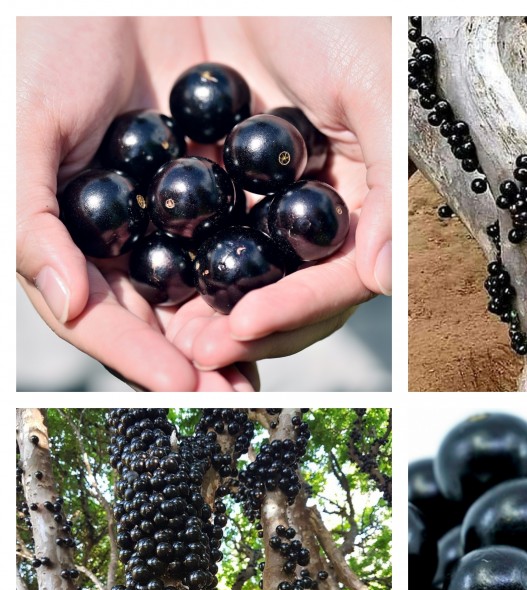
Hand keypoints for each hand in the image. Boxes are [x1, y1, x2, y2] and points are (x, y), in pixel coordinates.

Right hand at [16, 18, 257, 390]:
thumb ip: (31, 220)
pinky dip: (269, 276)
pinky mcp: (234, 190)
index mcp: (83, 241)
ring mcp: (185, 220)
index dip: (142, 357)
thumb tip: (66, 302)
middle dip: (201, 361)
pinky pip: (253, 242)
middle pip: (168, 320)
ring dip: (240, 332)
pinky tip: (287, 302)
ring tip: (263, 364)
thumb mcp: (26, 126)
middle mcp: (135, 241)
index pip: (110, 318)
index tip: (183, 385)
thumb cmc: (53, 45)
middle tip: (234, 392)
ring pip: (212, 293)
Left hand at [167, 17, 390, 371]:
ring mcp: (270, 209)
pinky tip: (160, 292)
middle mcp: (319, 216)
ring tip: (176, 342)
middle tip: (201, 353)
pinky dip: (187, 272)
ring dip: (214, 316)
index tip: (245, 326)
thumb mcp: (371, 87)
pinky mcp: (225, 192)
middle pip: (293, 296)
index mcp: (362, 201)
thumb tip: (385, 278)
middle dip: (249, 329)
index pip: (337, 277)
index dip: (294, 307)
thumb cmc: (332, 13)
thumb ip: (387, 184)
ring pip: (250, 282)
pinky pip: (208, 245)